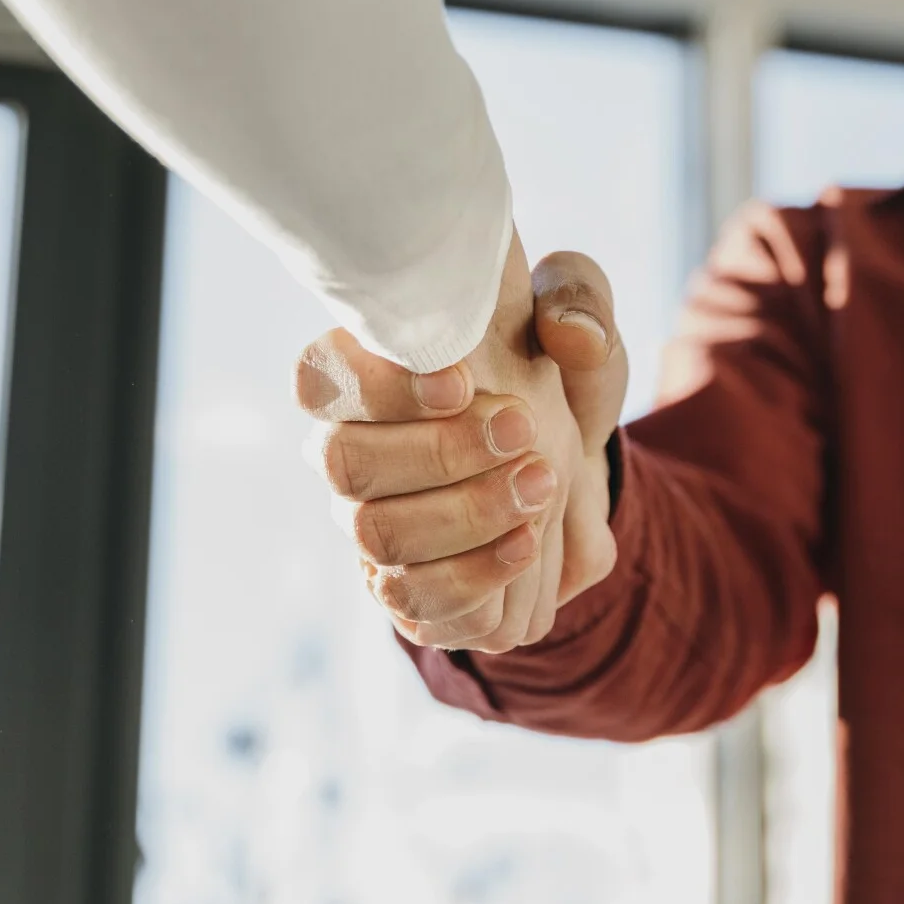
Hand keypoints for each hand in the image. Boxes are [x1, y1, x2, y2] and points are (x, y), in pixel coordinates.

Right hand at [294, 232, 626, 652]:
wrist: (582, 476)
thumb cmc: (558, 383)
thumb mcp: (580, 325)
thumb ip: (580, 302)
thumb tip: (569, 333)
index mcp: (370, 373)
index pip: (321, 376)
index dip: (378, 383)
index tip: (462, 382)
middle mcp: (352, 452)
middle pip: (343, 462)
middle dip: (439, 451)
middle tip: (525, 431)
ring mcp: (373, 526)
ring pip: (377, 535)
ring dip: (466, 513)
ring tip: (541, 485)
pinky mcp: (407, 590)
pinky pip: (412, 601)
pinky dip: (474, 576)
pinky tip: (526, 543)